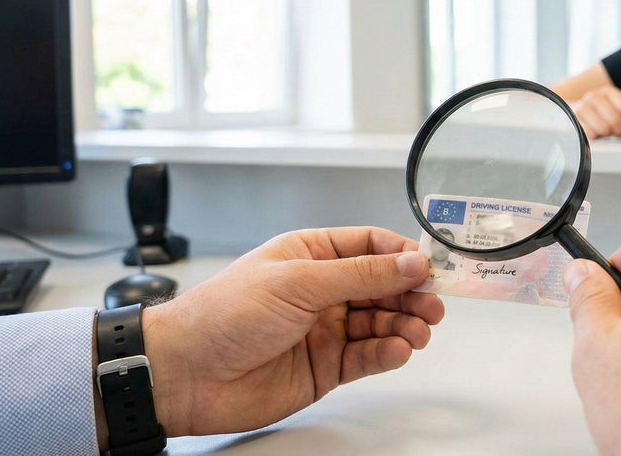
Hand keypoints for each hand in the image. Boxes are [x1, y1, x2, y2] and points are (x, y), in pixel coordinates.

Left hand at [138, 227, 443, 438]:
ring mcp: (325, 330)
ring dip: (405, 325)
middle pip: (383, 286)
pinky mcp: (325, 367)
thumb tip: (410, 262)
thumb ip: (361, 274)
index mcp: (311, 255)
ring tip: (419, 331)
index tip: (431, 265)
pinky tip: (398, 350)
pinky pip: (368, 357)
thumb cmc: (224, 315)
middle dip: (411, 294)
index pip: (370, 246)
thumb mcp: (298, 282)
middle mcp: (321, 291)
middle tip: (433, 303)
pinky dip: (387, 353)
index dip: (403, 255)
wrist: (186, 375)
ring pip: (381, 323)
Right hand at [570, 86, 620, 138]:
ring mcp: (582, 107)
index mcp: (607, 92)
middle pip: (615, 119)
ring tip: (604, 132)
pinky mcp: (573, 119)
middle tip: (617, 133)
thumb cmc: (597, 111)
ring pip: (604, 128)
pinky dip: (595, 137)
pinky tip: (594, 134)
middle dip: (618, 130)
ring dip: (606, 134)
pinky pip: (591, 134)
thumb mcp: (615, 108)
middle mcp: (594, 96)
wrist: (569, 110)